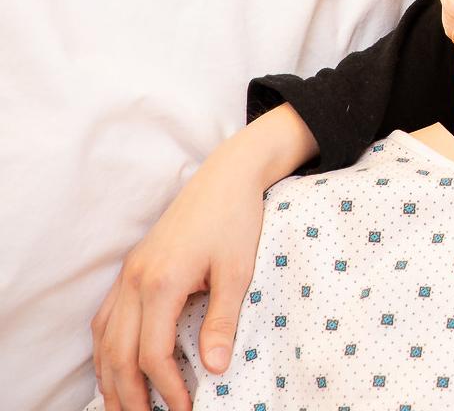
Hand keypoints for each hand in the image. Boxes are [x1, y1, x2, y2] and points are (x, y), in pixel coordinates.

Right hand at [89, 106, 314, 410]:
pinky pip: (104, 319)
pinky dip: (105, 350)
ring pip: (104, 339)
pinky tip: (115, 367)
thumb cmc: (236, 220)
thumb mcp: (238, 271)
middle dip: (130, 395)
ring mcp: (127, 275)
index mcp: (162, 283)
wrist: (225, 178)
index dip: (167, 388)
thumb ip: (223, 321)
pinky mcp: (130, 270)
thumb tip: (214, 368)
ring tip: (126, 406)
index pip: (153, 353)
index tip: (185, 408)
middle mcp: (135, 282)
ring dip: (111, 377)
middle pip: (118, 354)